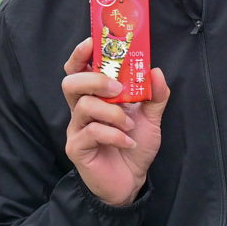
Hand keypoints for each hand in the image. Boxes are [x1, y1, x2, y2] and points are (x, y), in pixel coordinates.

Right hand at [60, 37, 169, 207]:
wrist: (131, 183)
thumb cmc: (134, 146)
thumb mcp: (150, 118)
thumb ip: (155, 95)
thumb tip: (155, 71)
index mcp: (94, 97)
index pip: (77, 69)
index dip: (80, 54)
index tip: (93, 42)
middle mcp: (80, 111)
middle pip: (70, 83)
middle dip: (95, 79)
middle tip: (118, 88)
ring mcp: (77, 129)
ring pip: (84, 107)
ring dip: (112, 113)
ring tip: (129, 125)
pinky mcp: (77, 148)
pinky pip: (92, 132)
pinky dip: (114, 135)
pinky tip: (128, 143)